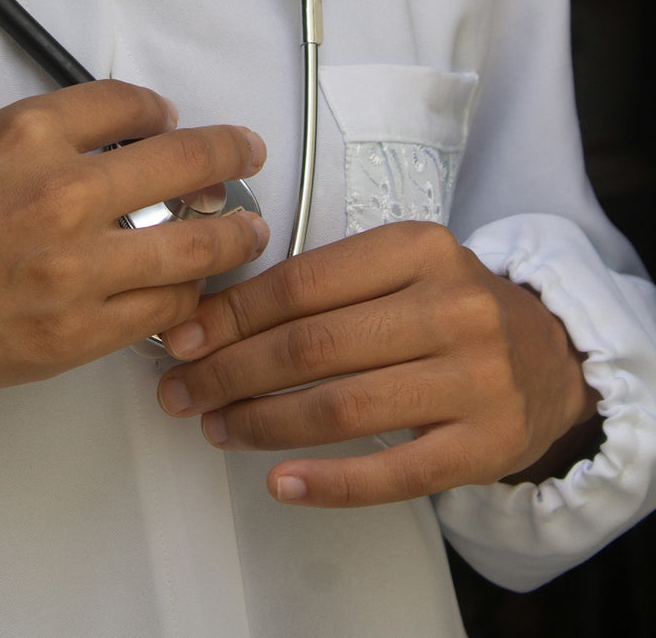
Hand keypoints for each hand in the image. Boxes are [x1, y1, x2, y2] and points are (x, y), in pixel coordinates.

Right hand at [0, 80, 267, 406]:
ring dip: (232, 233)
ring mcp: (75, 266)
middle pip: (183, 160)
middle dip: (228, 155)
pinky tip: (194, 291)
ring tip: (247, 232)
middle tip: (246, 154)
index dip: (159, 110)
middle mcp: (61, 190)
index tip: (170, 120)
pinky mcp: (75, 333)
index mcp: (24, 131)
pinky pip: (163, 309)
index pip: (128, 102)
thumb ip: (36, 144)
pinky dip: (188, 297)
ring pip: (194, 242)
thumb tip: (103, 148)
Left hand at [156, 221, 600, 506]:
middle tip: (182, 391)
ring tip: (216, 428)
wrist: (551, 358)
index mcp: (419, 247)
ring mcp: (474, 378)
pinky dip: (329, 483)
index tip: (180, 337)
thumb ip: (324, 285)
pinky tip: (280, 482)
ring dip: (263, 423)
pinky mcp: (485, 444)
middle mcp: (451, 306)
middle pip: (313, 346)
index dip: (231, 314)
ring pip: (342, 408)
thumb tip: (210, 318)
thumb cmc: (448, 308)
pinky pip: (392, 472)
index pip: (303, 282)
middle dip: (231, 371)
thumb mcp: (399, 268)